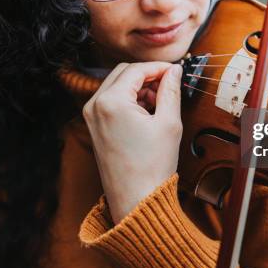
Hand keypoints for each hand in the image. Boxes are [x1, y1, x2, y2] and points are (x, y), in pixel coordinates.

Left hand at [82, 62, 182, 223]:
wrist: (136, 200)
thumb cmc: (152, 167)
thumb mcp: (169, 123)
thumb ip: (171, 90)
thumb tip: (174, 72)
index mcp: (111, 102)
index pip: (137, 69)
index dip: (159, 67)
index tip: (176, 70)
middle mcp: (95, 105)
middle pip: (123, 73)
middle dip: (147, 75)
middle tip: (169, 84)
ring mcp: (91, 116)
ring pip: (116, 85)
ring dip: (138, 87)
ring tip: (160, 103)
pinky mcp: (94, 126)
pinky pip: (111, 100)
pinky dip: (129, 99)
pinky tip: (147, 112)